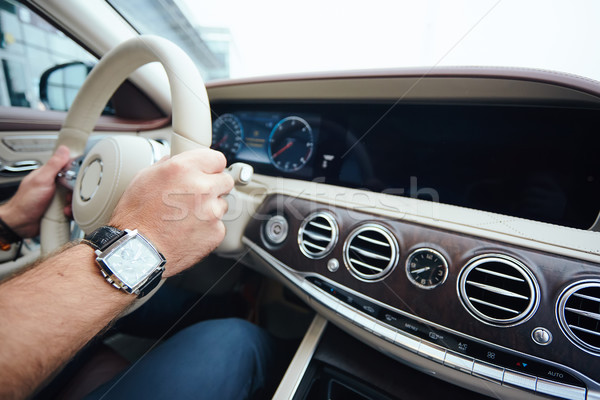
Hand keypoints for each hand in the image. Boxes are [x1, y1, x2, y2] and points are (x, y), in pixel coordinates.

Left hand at [0, 146, 70, 237]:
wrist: (20, 224)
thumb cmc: (25, 202)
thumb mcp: (41, 180)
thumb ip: (54, 165)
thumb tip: (63, 150)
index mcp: (50, 175)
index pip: (70, 168)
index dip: (77, 172)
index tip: (80, 178)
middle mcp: (55, 185)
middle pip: (76, 184)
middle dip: (76, 192)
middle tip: (69, 195)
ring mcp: (57, 198)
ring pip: (75, 198)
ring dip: (73, 204)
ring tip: (65, 206)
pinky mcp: (60, 209)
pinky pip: (73, 209)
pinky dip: (71, 212)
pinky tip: (64, 212)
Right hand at [109, 148, 233, 276]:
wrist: (137, 251)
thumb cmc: (135, 216)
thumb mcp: (144, 177)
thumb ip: (168, 165)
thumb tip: (177, 159)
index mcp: (184, 169)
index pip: (217, 158)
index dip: (211, 166)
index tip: (207, 172)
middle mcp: (201, 188)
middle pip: (225, 180)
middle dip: (214, 186)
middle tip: (196, 196)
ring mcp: (211, 211)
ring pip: (222, 204)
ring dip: (210, 208)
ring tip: (187, 217)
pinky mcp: (216, 232)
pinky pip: (218, 225)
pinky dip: (207, 228)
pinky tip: (188, 231)